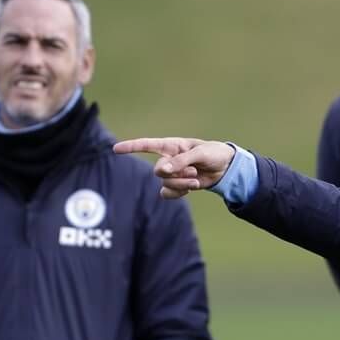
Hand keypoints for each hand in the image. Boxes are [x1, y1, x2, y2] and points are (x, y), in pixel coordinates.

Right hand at [113, 137, 235, 199]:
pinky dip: (179, 193)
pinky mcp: (176, 186)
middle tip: (194, 171)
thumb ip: (181, 161)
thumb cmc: (213, 153)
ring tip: (196, 179)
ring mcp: (171, 174)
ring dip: (182, 184)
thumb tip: (162, 171)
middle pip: (159, 171)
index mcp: (171, 146)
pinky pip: (168, 194)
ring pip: (165, 184)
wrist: (224, 167)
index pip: (146, 145)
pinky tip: (191, 188)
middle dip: (177, 175)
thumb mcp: (200, 153)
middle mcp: (168, 159)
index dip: (130, 147)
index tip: (115, 148)